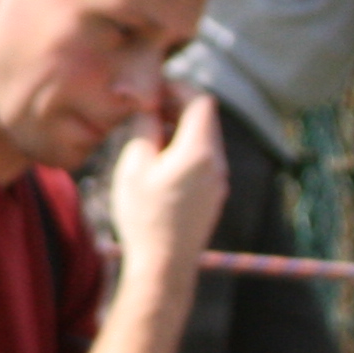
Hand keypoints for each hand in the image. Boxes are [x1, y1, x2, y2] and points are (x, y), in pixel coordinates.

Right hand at [109, 88, 228, 269]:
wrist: (164, 264)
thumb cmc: (145, 215)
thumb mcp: (135, 165)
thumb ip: (144, 128)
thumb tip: (148, 105)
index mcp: (200, 151)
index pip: (200, 100)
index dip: (176, 88)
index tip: (151, 90)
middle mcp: (217, 163)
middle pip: (204, 119)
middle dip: (175, 107)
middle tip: (144, 110)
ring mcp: (218, 181)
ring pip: (203, 139)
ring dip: (178, 130)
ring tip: (146, 138)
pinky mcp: (212, 196)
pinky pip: (202, 160)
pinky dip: (183, 150)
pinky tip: (157, 164)